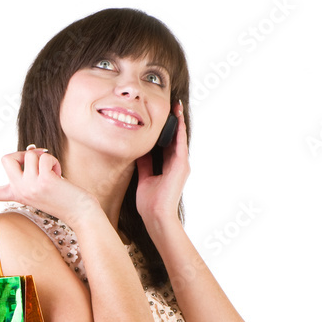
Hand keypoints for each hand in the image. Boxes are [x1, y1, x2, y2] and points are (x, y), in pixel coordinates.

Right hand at [0, 147, 98, 227]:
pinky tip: (60, 177)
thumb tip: (31, 148)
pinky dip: (54, 161)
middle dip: (23, 154)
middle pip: (7, 157)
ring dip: (45, 158)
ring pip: (29, 154)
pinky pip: (43, 156)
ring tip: (55, 175)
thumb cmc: (64, 195)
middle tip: (40, 166)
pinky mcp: (43, 182)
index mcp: (15, 194)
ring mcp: (29, 188)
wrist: (81, 211)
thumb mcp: (43, 180)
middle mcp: (18, 192)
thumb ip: (32, 166)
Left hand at [134, 100, 189, 223]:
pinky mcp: (182, 166)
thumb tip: (139, 149)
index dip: (164, 131)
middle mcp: (177, 164)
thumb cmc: (149, 203)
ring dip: (179, 122)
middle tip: (171, 105)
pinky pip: (181, 144)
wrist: (155, 216)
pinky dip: (180, 131)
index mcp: (168, 167)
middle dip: (174, 122)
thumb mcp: (144, 178)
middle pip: (175, 138)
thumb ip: (144, 164)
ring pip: (180, 138)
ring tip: (177, 107)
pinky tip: (178, 119)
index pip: (167, 144)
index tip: (161, 117)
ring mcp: (181, 165)